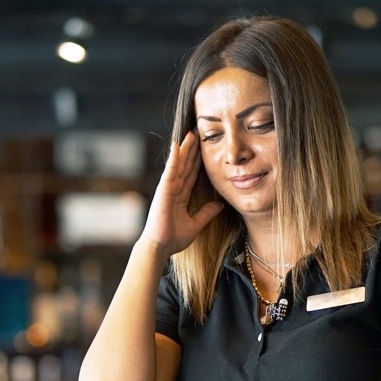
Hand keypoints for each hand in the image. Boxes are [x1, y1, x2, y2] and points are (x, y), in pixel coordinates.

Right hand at [139, 131, 222, 257]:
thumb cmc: (173, 238)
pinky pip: (171, 170)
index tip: (203, 149)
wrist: (160, 246)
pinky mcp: (164, 189)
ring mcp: (168, 188)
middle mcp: (174, 189)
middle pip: (185, 165)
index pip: (191, 174)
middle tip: (198, 133)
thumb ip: (206, 213)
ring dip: (185, 148)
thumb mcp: (195, 224)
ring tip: (191, 133)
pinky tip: (177, 145)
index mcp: (180, 196)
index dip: (197, 161)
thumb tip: (220, 205)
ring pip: (179, 163)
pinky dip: (174, 157)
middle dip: (192, 150)